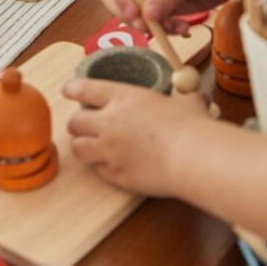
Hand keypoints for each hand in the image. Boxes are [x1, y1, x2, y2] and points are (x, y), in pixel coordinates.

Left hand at [63, 77, 206, 195]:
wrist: (191, 157)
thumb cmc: (191, 125)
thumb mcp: (187, 101)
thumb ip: (185, 97)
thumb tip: (199, 97)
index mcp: (123, 98)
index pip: (85, 89)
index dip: (72, 89)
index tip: (67, 90)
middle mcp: (109, 123)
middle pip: (74, 123)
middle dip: (77, 125)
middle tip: (85, 127)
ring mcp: (109, 151)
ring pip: (79, 149)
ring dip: (84, 147)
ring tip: (94, 148)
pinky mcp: (115, 175)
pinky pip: (99, 171)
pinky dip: (104, 168)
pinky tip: (115, 166)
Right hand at [101, 0, 242, 32]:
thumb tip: (147, 16)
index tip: (133, 14)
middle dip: (130, 14)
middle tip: (148, 27)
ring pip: (134, 13)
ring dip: (151, 25)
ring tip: (176, 27)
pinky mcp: (161, 3)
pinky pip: (151, 21)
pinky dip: (163, 29)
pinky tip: (182, 27)